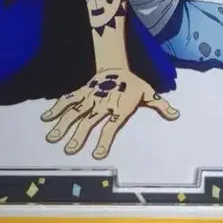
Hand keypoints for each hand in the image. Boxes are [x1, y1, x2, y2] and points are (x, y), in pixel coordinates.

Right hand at [41, 69, 179, 159]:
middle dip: (78, 136)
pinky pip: (67, 99)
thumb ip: (161, 106)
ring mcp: (90, 97)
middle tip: (69, 151)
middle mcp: (102, 104)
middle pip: (89, 122)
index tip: (98, 156)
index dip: (104, 141)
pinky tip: (45, 118)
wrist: (116, 66)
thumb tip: (177, 115)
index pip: (111, 127)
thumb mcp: (149, 93)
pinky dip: (56, 108)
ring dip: (63, 124)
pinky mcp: (81, 91)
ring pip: (75, 112)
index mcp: (118, 108)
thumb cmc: (133, 84)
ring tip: (52, 138)